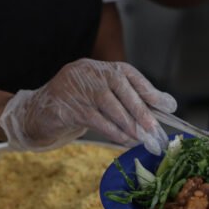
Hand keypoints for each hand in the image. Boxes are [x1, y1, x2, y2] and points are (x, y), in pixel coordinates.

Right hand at [0, 59, 174, 153]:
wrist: (39, 112)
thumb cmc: (79, 105)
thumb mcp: (105, 97)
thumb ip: (130, 99)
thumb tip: (166, 106)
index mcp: (103, 67)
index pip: (131, 76)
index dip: (151, 91)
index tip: (169, 107)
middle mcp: (91, 72)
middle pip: (123, 91)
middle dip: (143, 113)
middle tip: (156, 132)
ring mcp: (77, 87)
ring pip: (111, 107)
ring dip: (130, 126)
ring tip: (142, 140)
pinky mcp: (67, 105)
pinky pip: (96, 120)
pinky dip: (113, 132)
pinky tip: (124, 141)